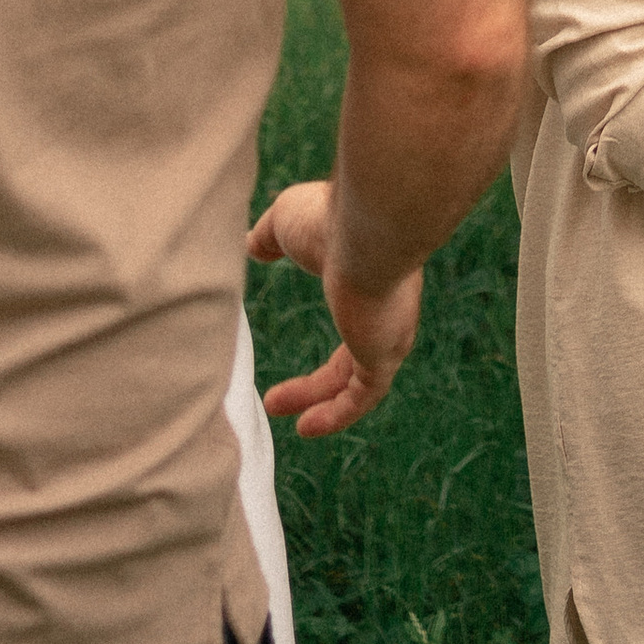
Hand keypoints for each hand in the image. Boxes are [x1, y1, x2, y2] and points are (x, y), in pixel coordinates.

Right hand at [246, 180, 426, 439]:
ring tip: (275, 408)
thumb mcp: (287, 223)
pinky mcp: (386, 353)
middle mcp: (391, 310)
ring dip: (318, 400)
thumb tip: (252, 245)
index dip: (329, 342)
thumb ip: (271, 237)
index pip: (356, 318)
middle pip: (354, 359)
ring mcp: (391, 332)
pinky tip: (305, 428)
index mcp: (374, 277)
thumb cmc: (329, 215)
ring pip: (357, 381)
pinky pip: (362, 397)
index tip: (302, 359)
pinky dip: (336, 415)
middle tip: (274, 399)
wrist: (368, 222)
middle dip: (317, 383)